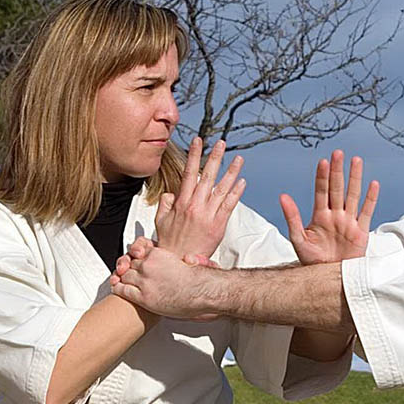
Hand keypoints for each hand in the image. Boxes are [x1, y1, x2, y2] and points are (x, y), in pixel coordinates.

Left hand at [111, 241, 219, 320]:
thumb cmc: (202, 282)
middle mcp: (149, 265)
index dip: (136, 256)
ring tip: (124, 281)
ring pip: (123, 275)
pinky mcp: (143, 296)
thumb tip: (189, 259)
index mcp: (159, 255)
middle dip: (128, 266)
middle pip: (129, 262)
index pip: (138, 250)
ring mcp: (145, 280)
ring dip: (123, 277)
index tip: (136, 259)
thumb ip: (188, 259)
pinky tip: (119, 288)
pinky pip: (122, 290)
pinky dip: (118, 288)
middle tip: (128, 271)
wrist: (203, 294)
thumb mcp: (195, 263)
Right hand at [154, 137, 245, 258]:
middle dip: (214, 157)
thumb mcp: (160, 220)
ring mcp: (208, 214)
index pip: (189, 172)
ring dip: (231, 172)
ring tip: (238, 159)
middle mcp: (196, 205)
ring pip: (222, 188)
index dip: (194, 155)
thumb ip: (165, 203)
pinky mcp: (218, 224)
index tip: (198, 141)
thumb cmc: (170, 242)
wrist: (178, 261)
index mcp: (181, 202)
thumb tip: (170, 193)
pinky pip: (229, 205)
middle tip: (221, 143)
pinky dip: (236, 193)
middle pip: (207, 176)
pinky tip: (242, 182)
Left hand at [280, 150, 379, 264]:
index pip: (321, 191)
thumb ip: (292, 217)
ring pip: (353, 195)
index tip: (323, 161)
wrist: (328, 279)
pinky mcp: (361, 232)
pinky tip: (373, 184)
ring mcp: (349, 222)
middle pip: (337, 188)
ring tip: (356, 160)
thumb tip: (283, 196)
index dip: (322, 176)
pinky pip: (367, 212)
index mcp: (320, 216)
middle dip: (338, 171)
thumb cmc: (312, 261)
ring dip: (354, 178)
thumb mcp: (298, 239)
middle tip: (338, 152)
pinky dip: (371, 198)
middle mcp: (335, 215)